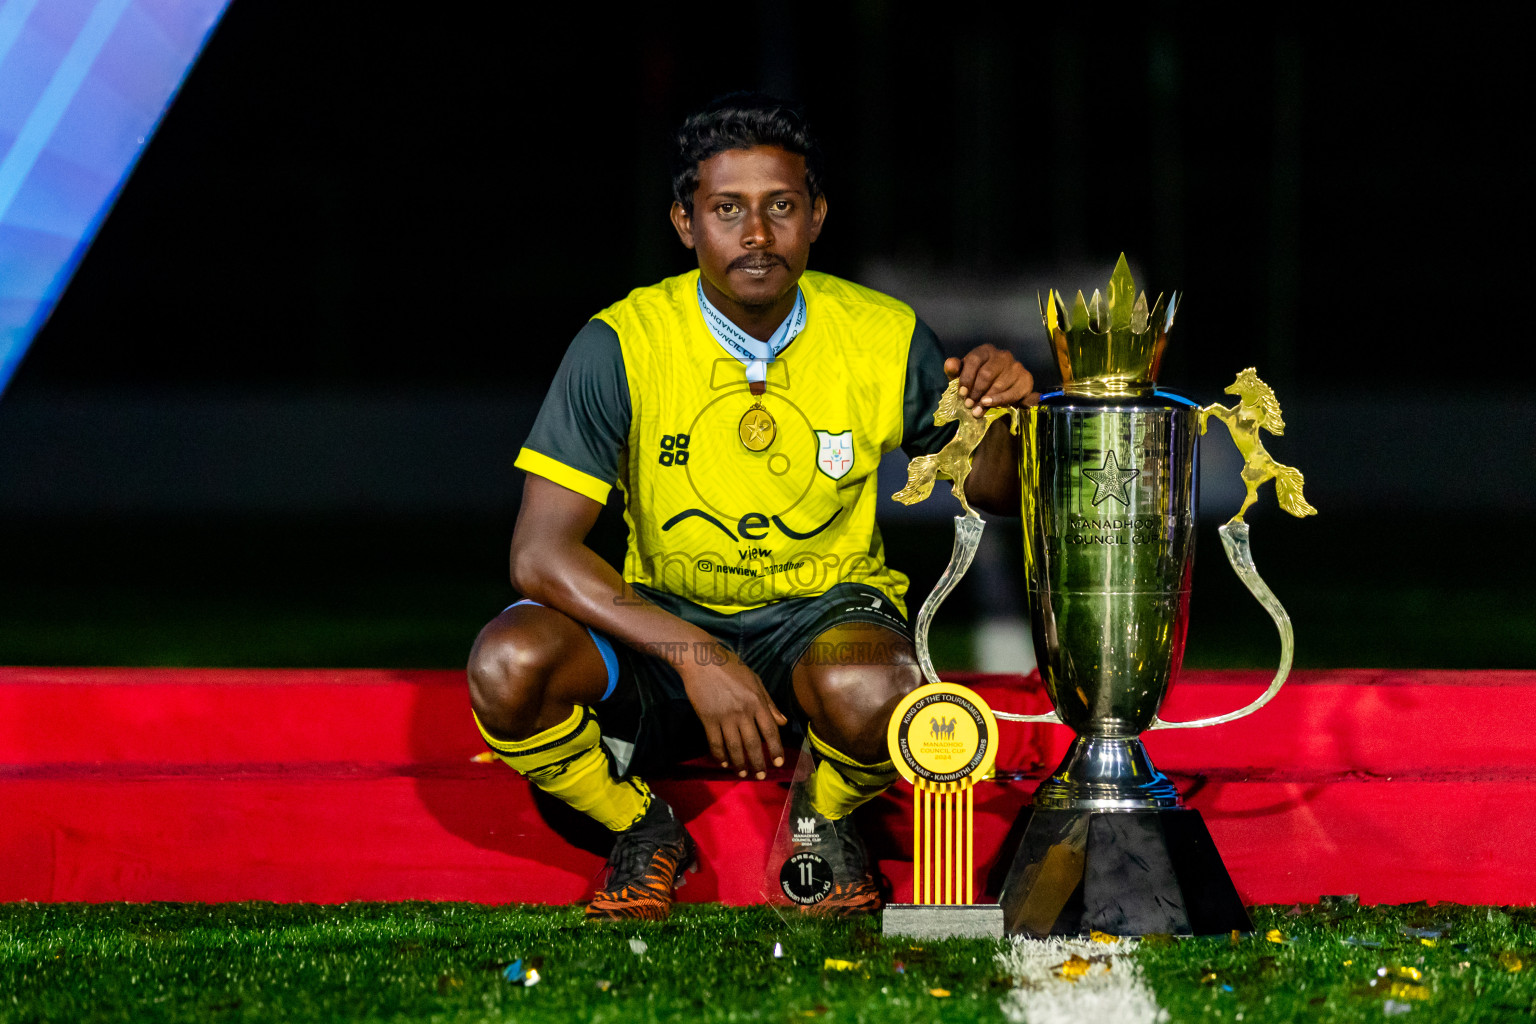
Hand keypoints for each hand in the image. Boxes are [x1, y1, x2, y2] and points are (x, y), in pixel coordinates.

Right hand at [679, 642, 787, 778]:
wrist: (701, 660)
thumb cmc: (730, 666)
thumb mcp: (755, 680)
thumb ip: (769, 702)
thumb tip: (782, 722)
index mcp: (757, 701)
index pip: (770, 731)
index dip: (775, 749)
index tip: (778, 763)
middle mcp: (743, 712)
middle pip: (753, 744)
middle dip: (758, 763)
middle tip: (760, 777)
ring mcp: (724, 716)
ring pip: (734, 747)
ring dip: (740, 763)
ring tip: (743, 773)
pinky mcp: (708, 719)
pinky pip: (715, 742)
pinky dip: (720, 755)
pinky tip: (723, 763)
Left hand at [944, 345, 1037, 417]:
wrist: (1004, 388)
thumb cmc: (978, 379)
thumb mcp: (964, 374)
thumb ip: (954, 369)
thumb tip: (950, 364)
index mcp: (985, 351)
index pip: (974, 360)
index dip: (966, 378)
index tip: (962, 394)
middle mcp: (1002, 355)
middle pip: (987, 374)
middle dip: (976, 392)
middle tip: (968, 405)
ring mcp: (1016, 366)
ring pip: (999, 384)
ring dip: (986, 400)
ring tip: (976, 410)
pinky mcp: (1026, 379)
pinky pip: (1013, 392)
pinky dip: (1000, 400)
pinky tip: (991, 405)